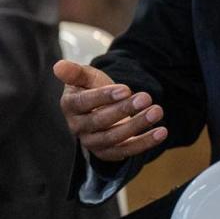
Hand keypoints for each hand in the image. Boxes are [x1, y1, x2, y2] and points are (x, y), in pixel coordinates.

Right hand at [53, 59, 167, 160]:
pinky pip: (126, 150)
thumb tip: (58, 66)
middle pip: (100, 121)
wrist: (100, 107)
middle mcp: (78, 127)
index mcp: (70, 106)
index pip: (84, 103)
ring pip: (114, 138)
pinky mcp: (108, 153)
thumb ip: (76, 72)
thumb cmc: (92, 88)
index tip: (126, 89)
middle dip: (125, 110)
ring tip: (157, 111)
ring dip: (137, 125)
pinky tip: (161, 132)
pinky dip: (144, 143)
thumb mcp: (87, 77)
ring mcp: (92, 142)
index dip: (104, 97)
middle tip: (146, 97)